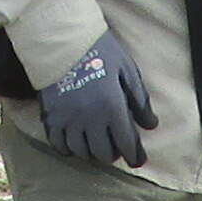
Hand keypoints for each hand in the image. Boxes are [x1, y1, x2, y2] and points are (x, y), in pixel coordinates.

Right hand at [36, 31, 156, 167]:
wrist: (61, 40)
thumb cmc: (100, 52)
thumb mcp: (127, 71)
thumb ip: (139, 101)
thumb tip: (150, 125)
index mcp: (112, 107)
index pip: (127, 143)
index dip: (134, 156)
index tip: (137, 160)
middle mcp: (90, 119)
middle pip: (104, 153)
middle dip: (114, 153)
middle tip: (116, 146)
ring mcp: (68, 120)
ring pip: (82, 152)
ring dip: (92, 152)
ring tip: (97, 144)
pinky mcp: (50, 118)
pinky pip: (59, 145)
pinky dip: (70, 149)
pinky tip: (76, 144)